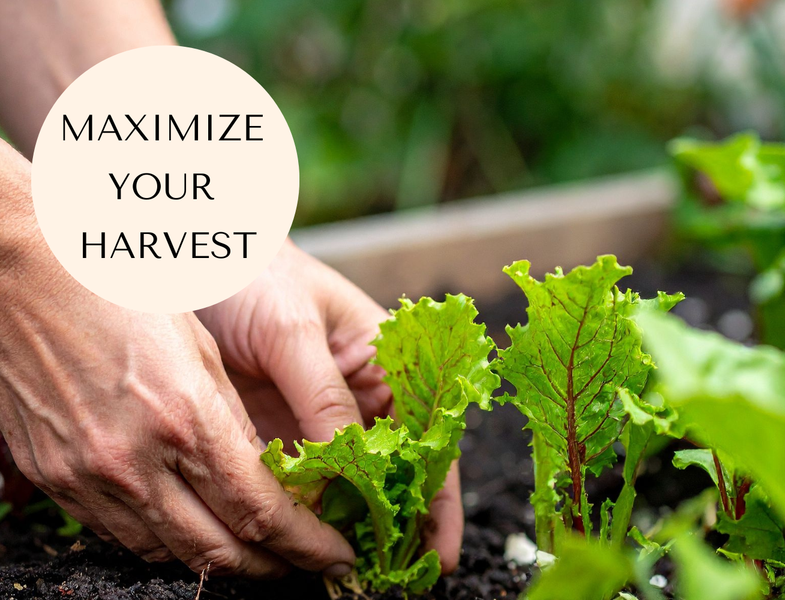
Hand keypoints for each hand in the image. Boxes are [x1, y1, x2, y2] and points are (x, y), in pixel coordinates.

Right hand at [0, 149, 354, 577]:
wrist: (22, 272)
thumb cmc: (120, 292)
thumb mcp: (201, 348)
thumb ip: (233, 420)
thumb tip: (267, 474)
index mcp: (185, 418)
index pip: (261, 512)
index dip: (307, 545)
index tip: (336, 554)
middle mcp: (133, 460)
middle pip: (219, 551)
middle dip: (274, 568)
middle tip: (306, 564)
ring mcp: (87, 476)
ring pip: (169, 553)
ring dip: (223, 560)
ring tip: (259, 551)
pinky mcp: (54, 478)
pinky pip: (121, 533)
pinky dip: (167, 540)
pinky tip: (194, 524)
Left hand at [196, 240, 464, 572]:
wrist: (185, 253)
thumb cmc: (255, 271)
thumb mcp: (293, 330)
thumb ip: (322, 398)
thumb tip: (350, 467)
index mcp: (387, 366)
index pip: (428, 440)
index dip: (437, 500)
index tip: (436, 555)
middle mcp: (357, 400)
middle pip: (389, 476)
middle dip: (392, 527)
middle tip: (383, 580)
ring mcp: (312, 420)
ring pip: (339, 489)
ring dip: (341, 530)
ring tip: (341, 573)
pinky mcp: (270, 432)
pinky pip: (290, 483)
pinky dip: (293, 515)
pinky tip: (290, 544)